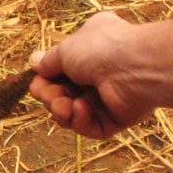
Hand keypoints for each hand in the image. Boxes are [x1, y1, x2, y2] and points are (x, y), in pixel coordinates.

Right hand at [30, 12, 172, 139]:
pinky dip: (80, 120)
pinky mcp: (117, 118)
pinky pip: (91, 126)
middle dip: (50, 96)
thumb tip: (34, 63)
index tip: (39, 80)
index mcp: (90, 47)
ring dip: (62, 110)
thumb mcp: (65, 49)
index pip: (60, 68)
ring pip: (73, 111)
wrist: (138, 67)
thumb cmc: (101, 49)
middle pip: (62, 92)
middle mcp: (99, 71)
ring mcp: (108, 96)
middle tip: (50, 96)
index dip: (45, 78)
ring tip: (64, 106)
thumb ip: (49, 61)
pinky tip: (81, 108)